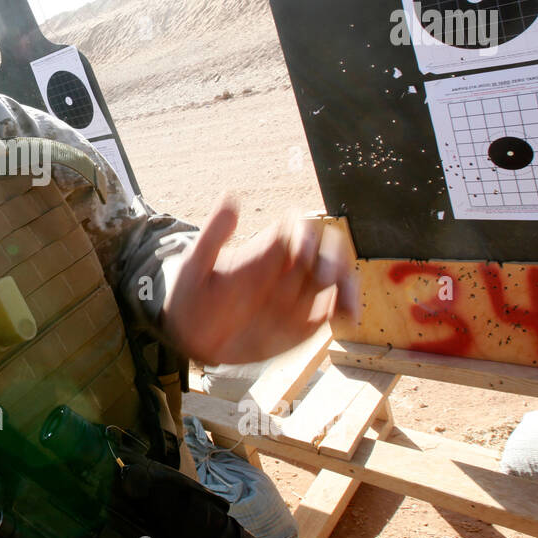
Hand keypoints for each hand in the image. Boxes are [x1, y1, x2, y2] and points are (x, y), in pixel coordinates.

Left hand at [161, 196, 359, 365]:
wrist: (191, 338)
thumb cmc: (191, 297)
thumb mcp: (194, 265)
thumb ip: (213, 236)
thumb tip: (231, 198)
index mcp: (264, 250)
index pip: (299, 228)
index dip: (306, 234)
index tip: (300, 252)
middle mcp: (286, 268)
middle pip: (326, 249)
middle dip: (332, 259)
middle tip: (322, 278)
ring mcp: (297, 293)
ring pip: (335, 277)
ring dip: (346, 284)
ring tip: (344, 303)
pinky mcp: (304, 320)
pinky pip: (332, 308)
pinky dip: (345, 307)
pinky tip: (345, 317)